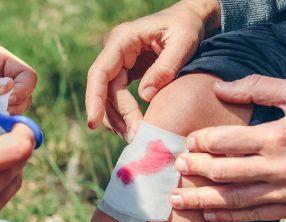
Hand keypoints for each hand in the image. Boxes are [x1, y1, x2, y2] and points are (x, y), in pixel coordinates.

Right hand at [85, 0, 219, 140]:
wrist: (191, 19)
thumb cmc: (188, 26)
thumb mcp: (183, 43)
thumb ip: (166, 68)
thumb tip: (146, 97)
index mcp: (122, 40)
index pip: (99, 73)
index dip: (94, 99)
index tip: (93, 123)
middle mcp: (114, 51)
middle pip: (103, 90)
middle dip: (115, 116)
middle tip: (133, 137)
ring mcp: (118, 63)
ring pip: (108, 97)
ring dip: (118, 119)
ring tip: (135, 137)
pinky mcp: (125, 72)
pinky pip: (117, 97)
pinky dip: (124, 114)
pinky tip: (134, 128)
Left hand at [170, 75, 285, 221]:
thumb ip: (258, 87)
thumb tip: (218, 87)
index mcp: (278, 136)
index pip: (225, 140)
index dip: (201, 141)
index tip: (189, 140)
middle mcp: (280, 167)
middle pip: (224, 171)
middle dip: (196, 168)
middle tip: (177, 166)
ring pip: (233, 198)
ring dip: (200, 199)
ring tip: (175, 199)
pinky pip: (254, 216)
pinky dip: (227, 217)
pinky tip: (206, 213)